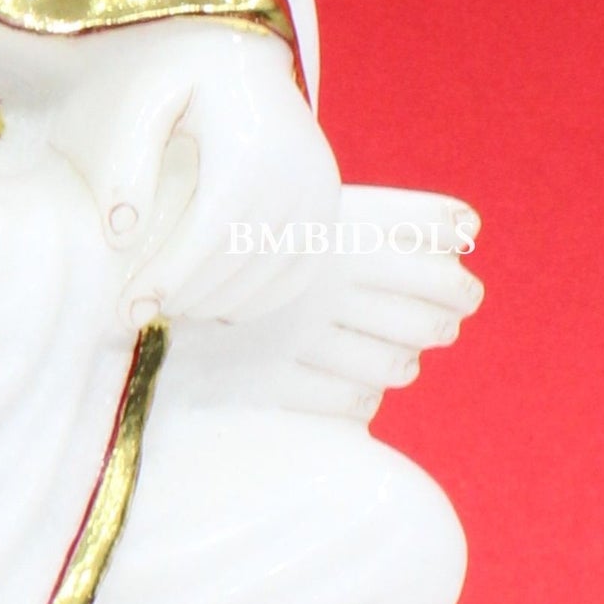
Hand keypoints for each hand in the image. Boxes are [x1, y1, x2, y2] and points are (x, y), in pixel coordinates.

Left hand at [57, 24, 342, 326]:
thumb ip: (124, 163)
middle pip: (237, 266)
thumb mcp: (143, 99)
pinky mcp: (328, 206)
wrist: (242, 50)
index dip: (167, 279)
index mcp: (252, 148)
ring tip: (167, 299)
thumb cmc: (181, 73)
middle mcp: (298, 174)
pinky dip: (254, 297)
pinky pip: (296, 275)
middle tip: (136, 311)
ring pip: (266, 280)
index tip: (126, 309)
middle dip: (183, 298)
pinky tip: (212, 296)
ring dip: (213, 302)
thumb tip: (120, 235)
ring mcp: (321, 192)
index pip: (209, 237)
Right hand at [163, 186, 483, 423]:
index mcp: (329, 234)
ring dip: (406, 358)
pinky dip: (365, 392)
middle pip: (422, 318)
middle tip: (448, 318)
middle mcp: (318, 286)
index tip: (466, 284)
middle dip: (443, 320)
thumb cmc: (230, 222)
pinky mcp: (272, 382)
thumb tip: (466, 224)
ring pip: (393, 363)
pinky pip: (351, 400)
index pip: (428, 268)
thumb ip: (379, 214)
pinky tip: (359, 375)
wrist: (137, 271)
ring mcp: (295, 338)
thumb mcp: (301, 203)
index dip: (455, 281)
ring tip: (404, 350)